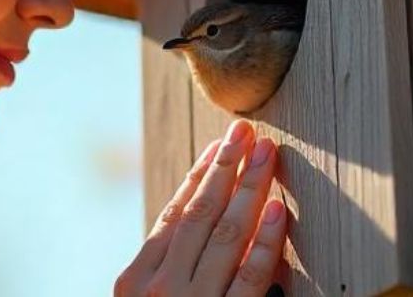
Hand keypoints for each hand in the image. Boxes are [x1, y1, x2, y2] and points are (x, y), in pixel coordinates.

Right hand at [115, 119, 286, 296]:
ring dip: (250, 188)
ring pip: (227, 235)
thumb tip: (199, 223)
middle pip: (200, 214)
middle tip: (245, 132)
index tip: (219, 146)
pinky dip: (266, 242)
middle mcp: (160, 286)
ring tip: (266, 155)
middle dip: (226, 167)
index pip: (172, 215)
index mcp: (134, 279)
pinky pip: (250, 277)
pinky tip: (278, 211)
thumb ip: (165, 271)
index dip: (198, 176)